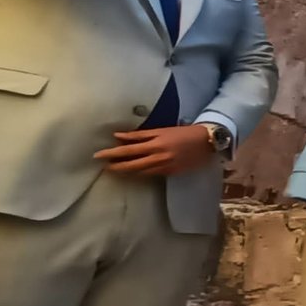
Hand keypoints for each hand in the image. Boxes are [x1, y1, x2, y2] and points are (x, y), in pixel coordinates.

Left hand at [94, 125, 215, 176]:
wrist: (206, 142)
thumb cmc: (183, 132)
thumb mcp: (162, 130)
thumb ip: (140, 135)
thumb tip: (118, 136)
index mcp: (155, 144)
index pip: (128, 150)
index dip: (112, 153)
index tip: (98, 155)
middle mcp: (158, 157)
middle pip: (132, 164)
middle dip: (116, 166)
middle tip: (103, 166)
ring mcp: (164, 167)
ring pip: (140, 172)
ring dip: (126, 172)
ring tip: (115, 170)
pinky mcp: (171, 173)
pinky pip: (151, 174)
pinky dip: (139, 174)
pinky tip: (133, 173)